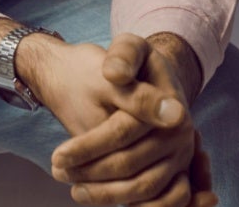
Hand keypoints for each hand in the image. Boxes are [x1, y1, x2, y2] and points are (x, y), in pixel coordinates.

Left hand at [48, 34, 213, 205]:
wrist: (148, 79)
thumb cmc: (131, 64)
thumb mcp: (128, 47)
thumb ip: (123, 56)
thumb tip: (115, 73)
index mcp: (168, 100)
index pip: (122, 131)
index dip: (88, 146)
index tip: (58, 155)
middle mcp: (180, 133)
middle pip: (130, 163)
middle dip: (90, 171)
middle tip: (59, 171)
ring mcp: (180, 155)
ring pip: (144, 187)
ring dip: (107, 195)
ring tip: (75, 189)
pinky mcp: (176, 172)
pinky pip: (162, 201)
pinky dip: (135, 206)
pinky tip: (103, 199)